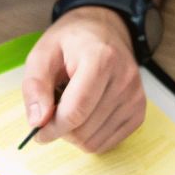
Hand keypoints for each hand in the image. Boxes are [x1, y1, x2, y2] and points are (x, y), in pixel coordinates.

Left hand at [21, 5, 146, 152]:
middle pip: (83, 130)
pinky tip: (86, 115)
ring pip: (94, 142)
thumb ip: (35, 86)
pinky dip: (89, 136)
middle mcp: (124, 79)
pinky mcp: (138, 112)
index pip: (76, 111)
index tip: (38, 132)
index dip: (52, 128)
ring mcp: (135, 97)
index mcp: (101, 59)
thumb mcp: (42, 54)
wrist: (104, 31)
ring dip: (75, 134)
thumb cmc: (70, 43)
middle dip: (61, 129)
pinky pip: (107, 143)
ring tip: (71, 107)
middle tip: (54, 110)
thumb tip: (38, 122)